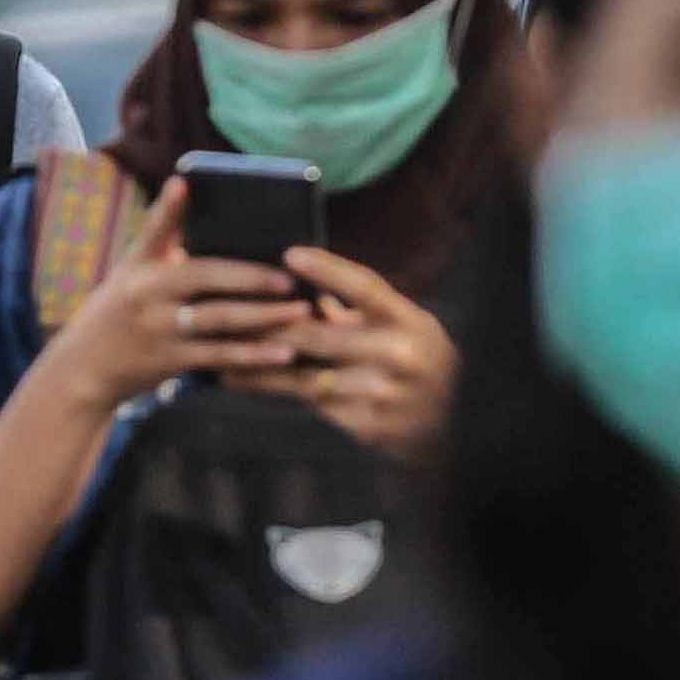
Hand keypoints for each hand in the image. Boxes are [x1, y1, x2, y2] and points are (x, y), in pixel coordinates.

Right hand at [38, 182, 310, 418]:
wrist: (83, 370)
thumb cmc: (121, 314)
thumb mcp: (132, 276)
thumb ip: (168, 252)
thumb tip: (223, 230)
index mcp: (138, 265)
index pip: (154, 230)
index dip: (167, 206)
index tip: (184, 181)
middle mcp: (145, 293)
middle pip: (204, 277)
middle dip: (251, 276)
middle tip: (290, 277)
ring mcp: (157, 328)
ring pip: (219, 319)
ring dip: (264, 316)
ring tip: (301, 311)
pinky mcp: (168, 361)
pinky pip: (219, 356)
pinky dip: (253, 356)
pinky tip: (284, 354)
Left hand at [238, 246, 457, 459]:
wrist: (457, 425)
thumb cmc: (419, 361)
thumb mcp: (404, 326)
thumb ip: (358, 311)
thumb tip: (302, 286)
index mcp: (408, 321)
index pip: (366, 287)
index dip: (328, 269)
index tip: (289, 253)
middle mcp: (398, 356)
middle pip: (322, 336)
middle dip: (271, 326)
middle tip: (229, 314)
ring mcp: (383, 394)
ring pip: (307, 378)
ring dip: (261, 367)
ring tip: (222, 359)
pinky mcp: (368, 426)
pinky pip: (314, 405)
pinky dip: (279, 392)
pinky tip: (246, 383)